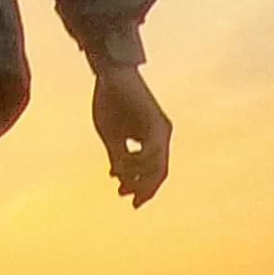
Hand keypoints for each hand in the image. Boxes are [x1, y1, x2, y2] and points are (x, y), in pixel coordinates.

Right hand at [93, 63, 171, 206]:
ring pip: (157, 165)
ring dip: (135, 175)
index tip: (128, 201)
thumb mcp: (112, 136)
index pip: (155, 172)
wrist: (111, 74)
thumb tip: (120, 180)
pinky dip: (137, 162)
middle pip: (160, 173)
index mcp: (154, 139)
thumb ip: (119, 157)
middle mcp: (162, 136)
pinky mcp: (156, 122)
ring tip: (117, 174)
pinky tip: (121, 164)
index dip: (144, 189)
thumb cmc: (111, 102)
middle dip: (142, 188)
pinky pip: (152, 151)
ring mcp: (161, 129)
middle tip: (123, 195)